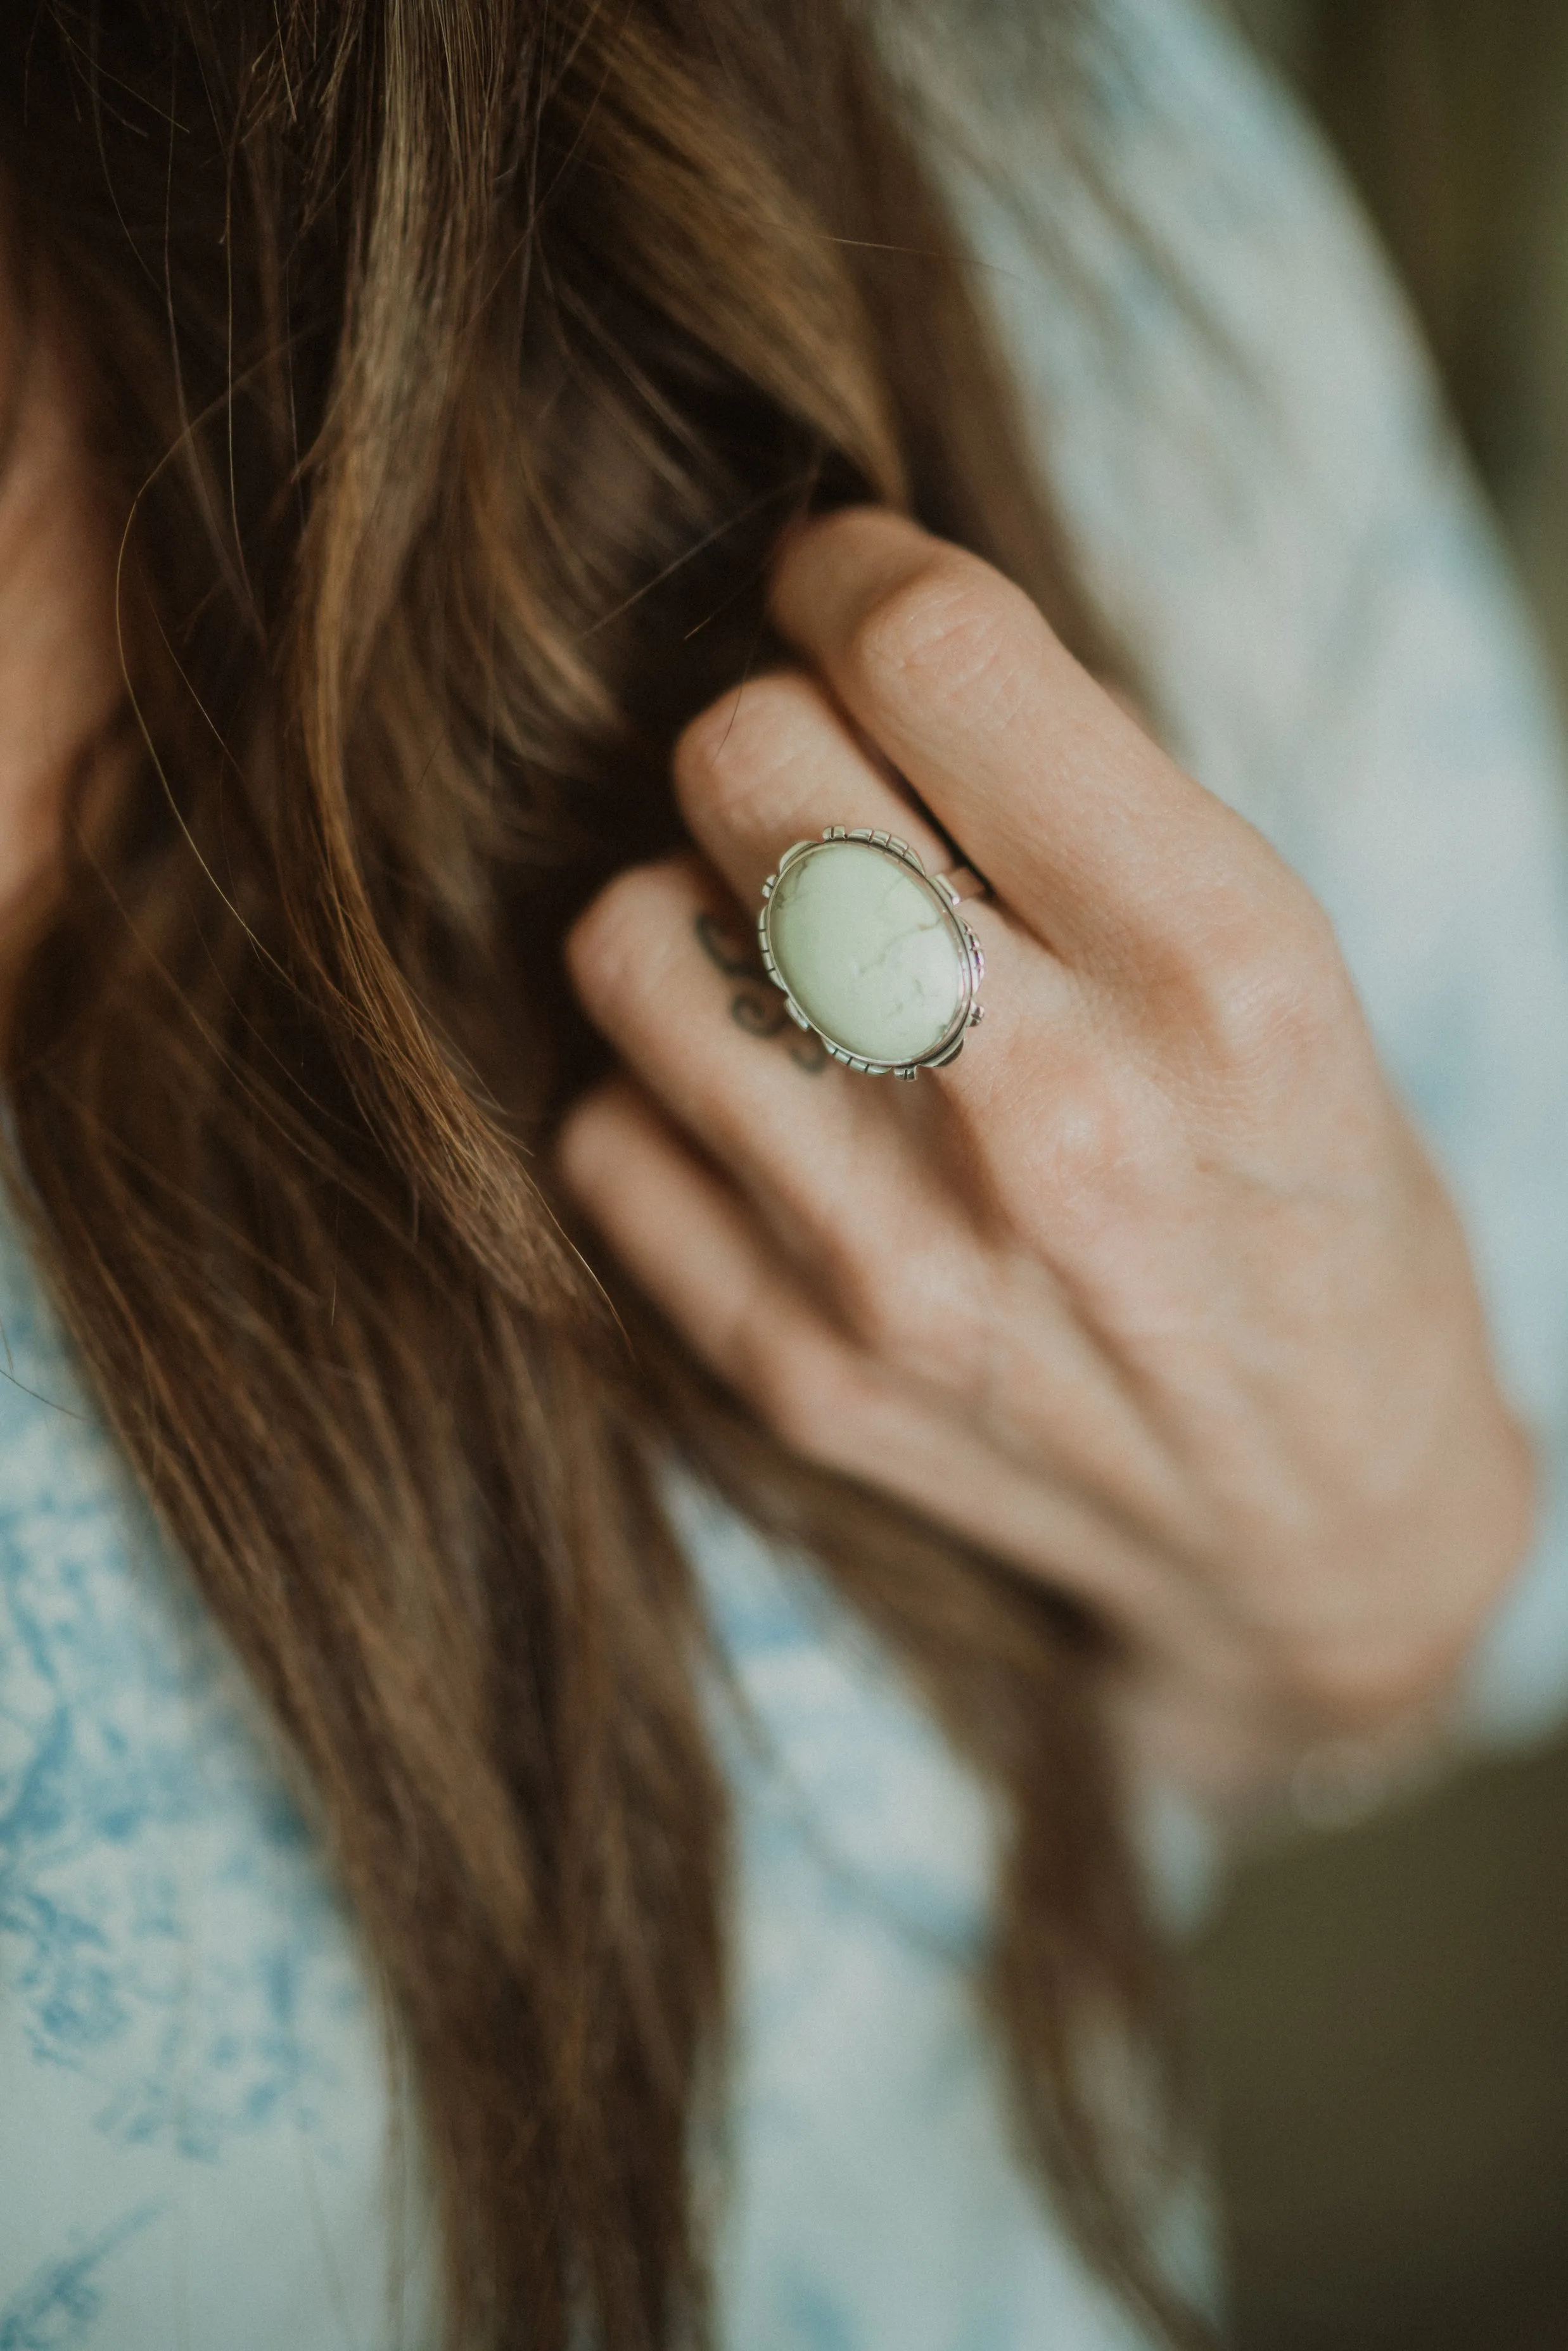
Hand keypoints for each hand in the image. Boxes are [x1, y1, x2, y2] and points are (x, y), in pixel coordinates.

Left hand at [560, 509, 1534, 1797]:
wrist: (1313, 1529)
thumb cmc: (1308, 1206)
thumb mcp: (1288, 970)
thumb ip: (1074, 802)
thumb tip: (843, 638)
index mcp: (1214, 967)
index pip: (927, 655)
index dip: (856, 575)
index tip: (848, 596)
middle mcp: (1046, 1110)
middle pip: (741, 766)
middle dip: (768, 728)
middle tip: (824, 785)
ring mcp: (900, 1263)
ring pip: (625, 939)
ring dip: (690, 910)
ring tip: (782, 957)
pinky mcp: (797, 1374)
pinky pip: (602, 1136)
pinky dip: (662, 1098)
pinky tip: (765, 1113)